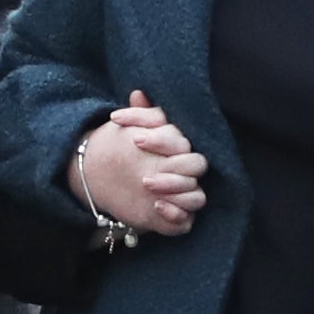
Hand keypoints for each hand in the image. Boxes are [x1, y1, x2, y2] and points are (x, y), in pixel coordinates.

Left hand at [69, 94, 206, 238]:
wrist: (117, 187)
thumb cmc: (130, 157)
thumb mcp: (132, 136)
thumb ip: (139, 117)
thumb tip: (138, 93)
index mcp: (180, 150)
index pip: (178, 137)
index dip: (155, 131)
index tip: (118, 119)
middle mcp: (187, 172)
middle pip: (195, 163)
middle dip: (168, 155)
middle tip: (135, 145)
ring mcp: (185, 196)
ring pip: (196, 194)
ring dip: (173, 185)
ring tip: (144, 182)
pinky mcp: (179, 218)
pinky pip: (187, 220)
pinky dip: (174, 214)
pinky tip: (156, 206)